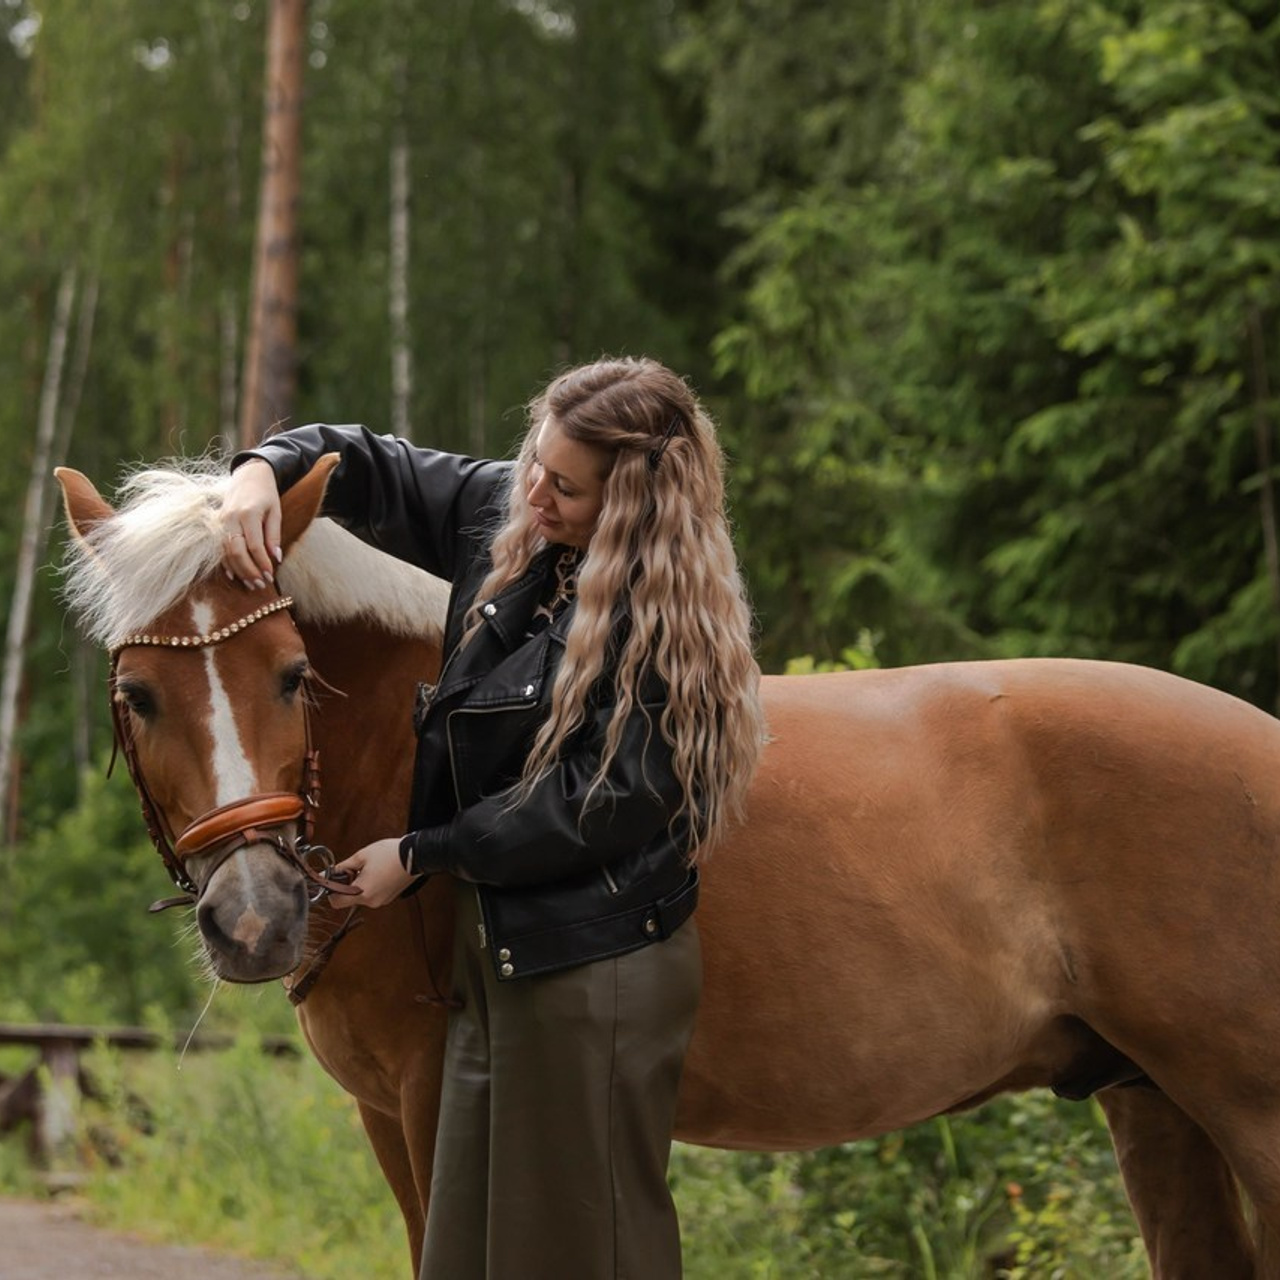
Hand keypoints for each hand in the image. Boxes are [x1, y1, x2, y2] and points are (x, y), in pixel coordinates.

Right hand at [220, 458, 281, 588]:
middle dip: (248, 571)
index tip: (270, 576)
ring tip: (251, 584)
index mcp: (248, 514)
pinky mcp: (217, 524)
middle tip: (260, 585)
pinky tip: (235, 576)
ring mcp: (221, 521)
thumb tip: (276, 558)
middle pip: (236, 551)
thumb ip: (274, 535)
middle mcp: (231, 518)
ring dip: (238, 571)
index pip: (254, 545)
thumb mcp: (275, 511)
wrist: (248, 475)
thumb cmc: (266, 494)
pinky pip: (220, 548)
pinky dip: (226, 563)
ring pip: (226, 552)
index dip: (262, 563)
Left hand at [332, 838, 416, 908]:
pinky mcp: (389, 897)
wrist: (415, 855)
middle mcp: (371, 901)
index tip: (334, 880)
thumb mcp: (361, 856)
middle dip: (347, 885)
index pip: (336, 902)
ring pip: (361, 896)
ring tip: (368, 868)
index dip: (331, 891)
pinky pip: (373, 895)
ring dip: (359, 885)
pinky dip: (370, 886)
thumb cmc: (390, 855)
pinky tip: (377, 872)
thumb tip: (331, 872)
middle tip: (352, 870)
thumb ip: (343, 866)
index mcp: (362, 892)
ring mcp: (382, 901)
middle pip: (349, 898)